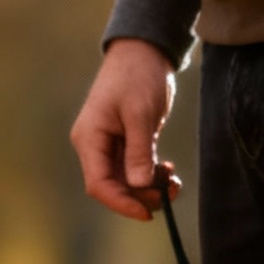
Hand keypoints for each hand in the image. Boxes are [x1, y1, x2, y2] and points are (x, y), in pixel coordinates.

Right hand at [71, 39, 179, 221]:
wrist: (144, 51)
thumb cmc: (138, 76)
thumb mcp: (141, 114)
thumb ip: (139, 150)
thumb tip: (140, 185)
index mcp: (90, 138)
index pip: (99, 184)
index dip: (121, 203)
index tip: (148, 213)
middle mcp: (95, 146)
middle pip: (113, 186)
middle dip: (141, 195)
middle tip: (170, 191)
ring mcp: (110, 145)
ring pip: (127, 181)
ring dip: (149, 187)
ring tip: (173, 179)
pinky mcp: (125, 142)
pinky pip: (135, 169)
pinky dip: (151, 174)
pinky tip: (167, 170)